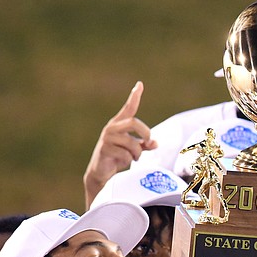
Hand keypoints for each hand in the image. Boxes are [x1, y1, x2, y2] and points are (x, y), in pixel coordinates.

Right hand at [83, 81, 157, 206]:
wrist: (101, 172)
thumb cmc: (118, 158)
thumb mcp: (133, 150)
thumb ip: (145, 145)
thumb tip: (156, 143)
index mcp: (119, 125)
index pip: (128, 109)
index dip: (134, 97)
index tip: (140, 84)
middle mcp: (112, 128)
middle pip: (134, 123)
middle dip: (145, 133)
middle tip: (148, 142)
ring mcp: (107, 138)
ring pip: (132, 143)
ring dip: (137, 153)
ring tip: (133, 158)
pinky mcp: (105, 149)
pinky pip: (125, 154)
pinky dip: (128, 160)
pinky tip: (121, 162)